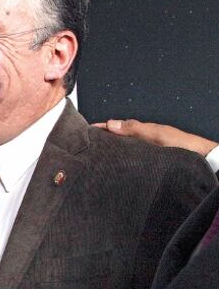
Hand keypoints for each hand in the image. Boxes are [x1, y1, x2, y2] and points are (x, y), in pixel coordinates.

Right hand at [93, 119, 218, 156]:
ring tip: (97, 154)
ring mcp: (147, 152)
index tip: (86, 130)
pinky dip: (121, 159)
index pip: (118, 127)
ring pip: (124, 149)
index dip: (103, 128)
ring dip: (111, 150)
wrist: (202, 160)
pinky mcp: (151, 164)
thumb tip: (111, 123)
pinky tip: (117, 165)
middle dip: (103, 139)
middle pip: (119, 138)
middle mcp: (144, 141)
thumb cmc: (183, 146)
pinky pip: (131, 160)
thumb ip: (134, 129)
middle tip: (86, 143)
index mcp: (144, 131)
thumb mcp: (156, 135)